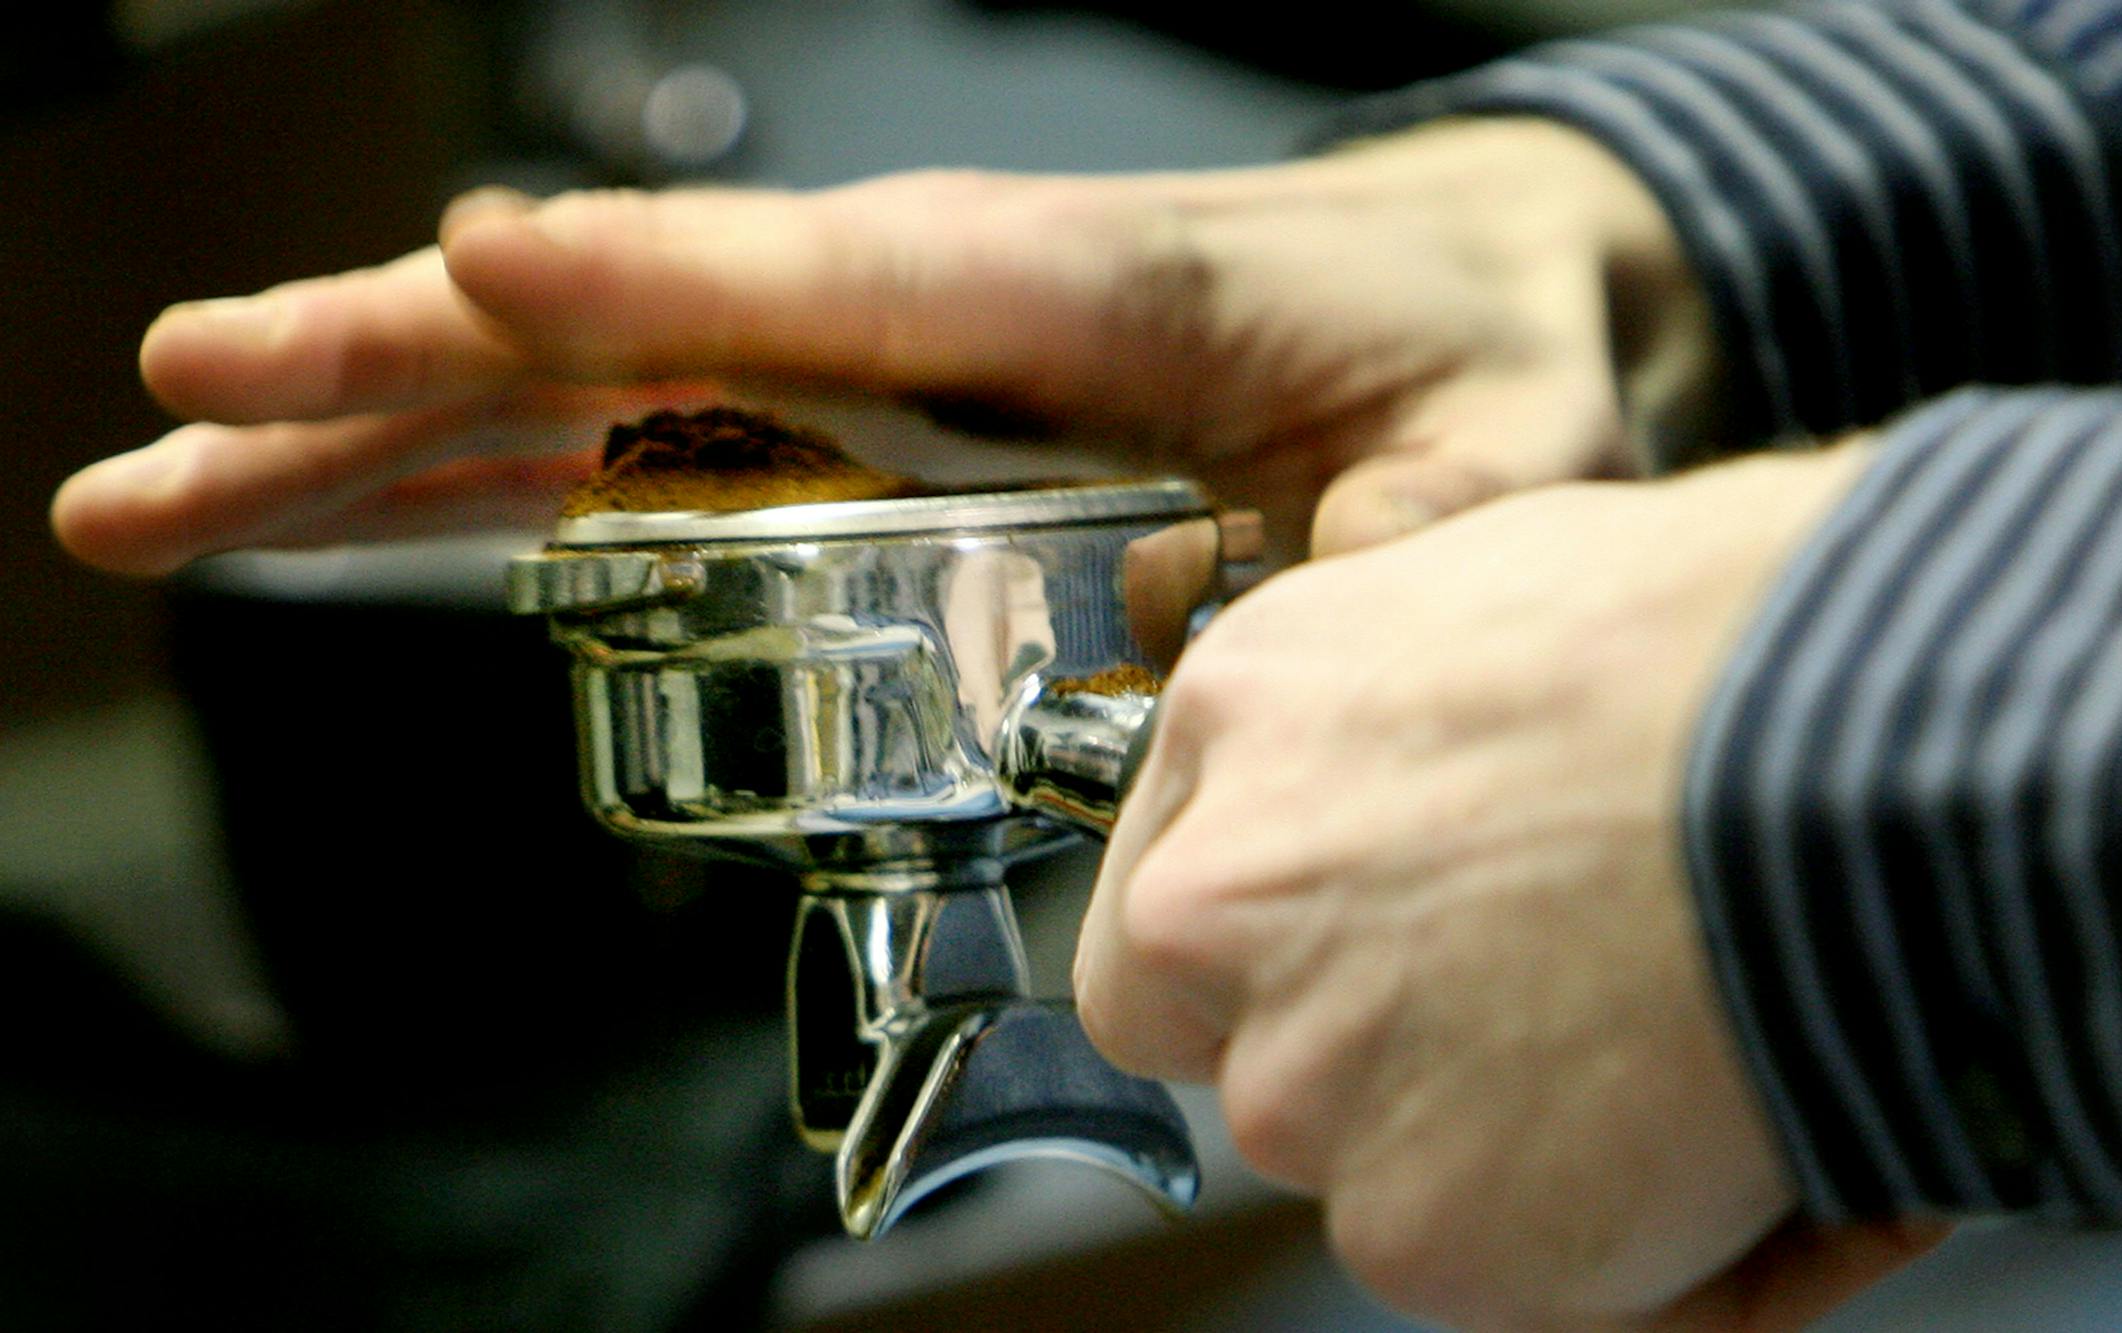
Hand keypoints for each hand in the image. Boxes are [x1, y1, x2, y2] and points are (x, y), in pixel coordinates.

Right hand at [52, 118, 1702, 575]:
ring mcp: (865, 375)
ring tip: (170, 490)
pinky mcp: (845, 432)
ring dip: (372, 447)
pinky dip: (478, 488)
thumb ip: (1413, 561)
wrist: (1455, 293)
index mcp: (1088, 290)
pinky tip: (342, 527)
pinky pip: (630, 453)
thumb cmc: (1464, 353)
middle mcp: (930, 314)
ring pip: (584, 397)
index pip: (839, 276)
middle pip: (631, 334)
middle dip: (399, 373)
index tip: (473, 283)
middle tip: (178, 426)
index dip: (650, 289)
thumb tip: (1258, 673)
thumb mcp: (1498, 468)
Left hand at [1075, 442, 1946, 1327]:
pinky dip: (1620, 1243)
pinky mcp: (1417, 1221)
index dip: (1279, 943)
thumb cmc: (1737, 635)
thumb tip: (1457, 774)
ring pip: (1371, 1157)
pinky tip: (1729, 1138)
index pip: (1176, 888)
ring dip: (1500, 1138)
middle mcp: (1217, 899)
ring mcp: (1304, 1073)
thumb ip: (1414, 716)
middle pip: (1240, 1037)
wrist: (1860, 751)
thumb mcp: (1510, 588)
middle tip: (1525, 1020)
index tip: (1371, 958)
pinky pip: (1505, 1266)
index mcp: (1240, 713)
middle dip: (1358, 1051)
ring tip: (1675, 1053)